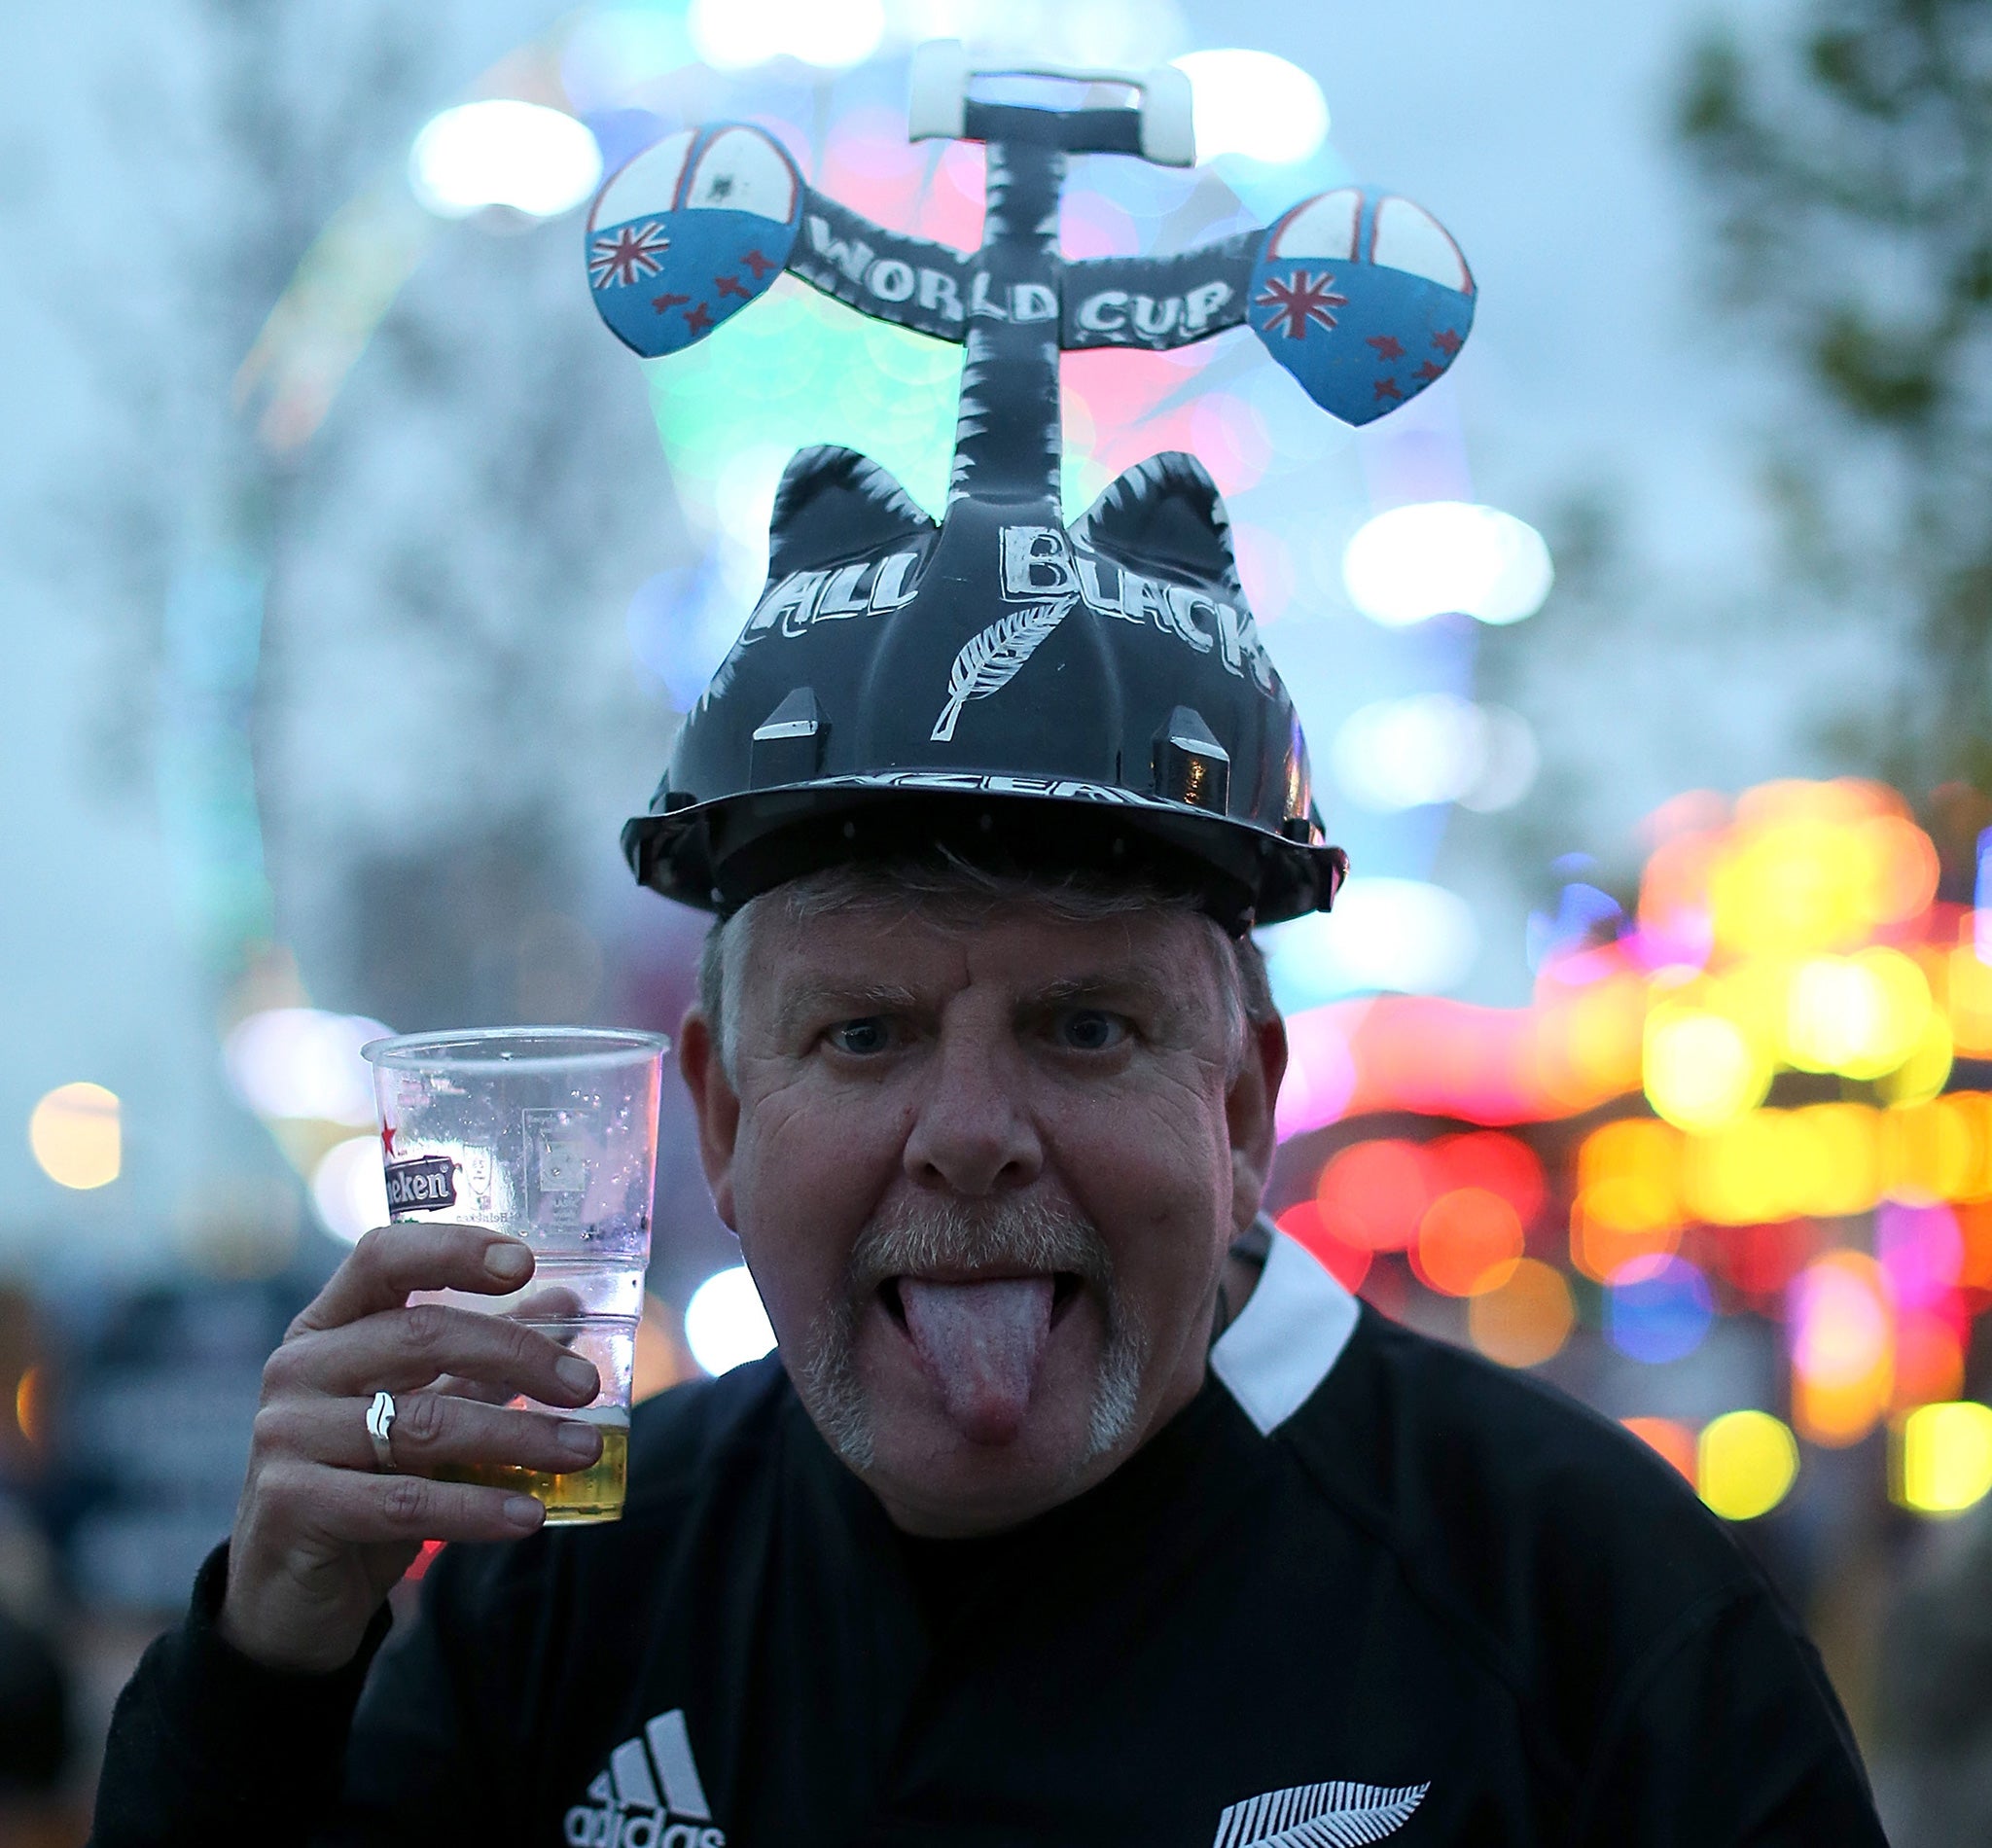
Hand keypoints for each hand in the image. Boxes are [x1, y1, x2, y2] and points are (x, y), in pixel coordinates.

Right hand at [219, 1222, 602, 1673]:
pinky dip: (477, 1507)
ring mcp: (288, 1435)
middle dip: (519, 1355)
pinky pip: (405, 1501)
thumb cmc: (363, 1479)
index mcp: (327, 1327)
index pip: (383, 1258)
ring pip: (424, 1423)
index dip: (453, 1250)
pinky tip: (530, 1515)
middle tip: (585, 1384)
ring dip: (517, 1436)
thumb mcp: (423, 1408)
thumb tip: (567, 1301)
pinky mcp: (293, 1504)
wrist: (288, 1593)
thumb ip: (484, 1359)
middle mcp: (298, 1369)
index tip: (525, 1263)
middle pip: (421, 1336)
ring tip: (582, 1449)